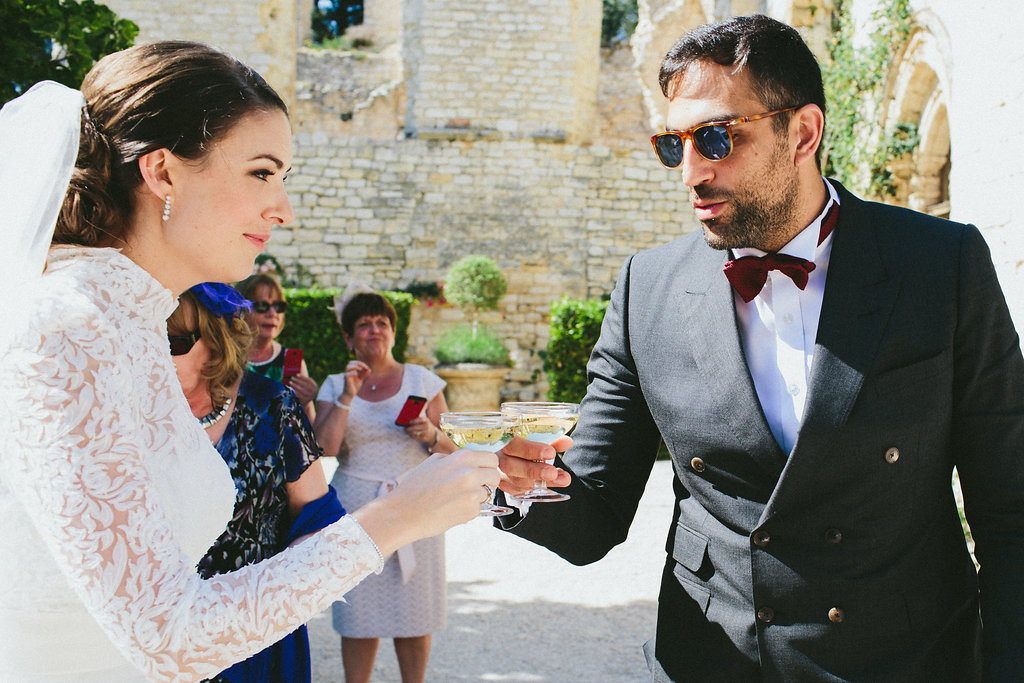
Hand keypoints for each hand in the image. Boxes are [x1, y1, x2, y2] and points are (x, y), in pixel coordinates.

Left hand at [286, 374, 317, 405]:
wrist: (306, 401)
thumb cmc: (305, 391)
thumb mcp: (307, 386)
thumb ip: (303, 380)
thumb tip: (296, 374)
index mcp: (315, 386)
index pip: (309, 380)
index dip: (303, 377)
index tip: (296, 375)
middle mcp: (314, 391)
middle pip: (305, 385)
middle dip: (298, 381)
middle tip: (292, 378)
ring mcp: (310, 396)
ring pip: (302, 390)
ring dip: (295, 385)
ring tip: (290, 382)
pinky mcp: (306, 400)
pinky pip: (299, 395)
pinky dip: (295, 391)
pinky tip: (291, 388)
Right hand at [342, 360, 370, 398]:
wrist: (350, 394)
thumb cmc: (354, 386)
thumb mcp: (361, 379)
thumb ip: (364, 374)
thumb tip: (369, 369)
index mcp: (352, 371)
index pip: (355, 363)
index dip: (361, 363)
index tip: (367, 367)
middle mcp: (348, 372)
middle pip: (350, 363)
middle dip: (358, 363)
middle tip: (364, 367)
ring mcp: (347, 376)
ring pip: (347, 367)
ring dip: (354, 366)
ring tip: (360, 369)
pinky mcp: (346, 380)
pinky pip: (346, 374)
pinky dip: (352, 373)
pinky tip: (356, 374)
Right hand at [353, 449, 500, 554]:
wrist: (403, 513)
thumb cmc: (415, 488)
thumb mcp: (433, 462)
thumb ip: (454, 459)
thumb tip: (471, 461)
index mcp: (462, 458)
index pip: (491, 458)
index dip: (488, 466)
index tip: (484, 471)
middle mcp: (470, 473)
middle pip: (495, 475)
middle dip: (488, 481)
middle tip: (475, 486)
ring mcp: (472, 493)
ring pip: (487, 493)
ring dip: (477, 497)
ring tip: (456, 499)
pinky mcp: (471, 511)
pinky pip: (478, 508)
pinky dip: (468, 510)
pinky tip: (451, 509)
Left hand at [404, 416, 435, 444]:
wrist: (433, 434)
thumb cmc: (425, 425)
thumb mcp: (425, 421)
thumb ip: (418, 419)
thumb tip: (407, 419)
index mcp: (426, 420)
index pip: (420, 420)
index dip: (414, 421)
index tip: (409, 422)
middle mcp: (426, 426)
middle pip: (416, 427)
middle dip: (409, 428)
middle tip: (405, 428)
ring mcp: (425, 433)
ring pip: (414, 433)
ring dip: (409, 432)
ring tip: (406, 431)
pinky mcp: (423, 438)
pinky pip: (415, 437)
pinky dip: (411, 435)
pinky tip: (409, 434)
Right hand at [497, 435, 572, 495]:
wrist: (504, 450)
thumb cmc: (520, 442)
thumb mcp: (535, 438)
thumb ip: (550, 440)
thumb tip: (567, 442)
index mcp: (500, 439)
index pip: (512, 444)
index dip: (530, 450)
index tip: (550, 453)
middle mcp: (495, 457)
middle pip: (511, 466)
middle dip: (534, 471)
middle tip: (553, 473)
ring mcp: (497, 473)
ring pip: (514, 482)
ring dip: (540, 482)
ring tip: (560, 479)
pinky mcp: (503, 485)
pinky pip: (516, 491)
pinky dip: (534, 489)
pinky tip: (549, 484)